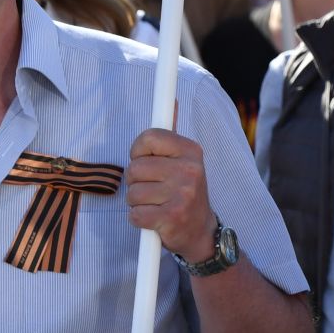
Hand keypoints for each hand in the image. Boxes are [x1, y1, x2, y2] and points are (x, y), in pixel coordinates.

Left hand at [126, 126, 215, 259]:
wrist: (201, 231)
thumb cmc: (184, 192)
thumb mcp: (184, 160)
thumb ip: (171, 135)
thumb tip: (170, 101)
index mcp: (191, 151)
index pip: (147, 138)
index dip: (139, 152)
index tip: (148, 162)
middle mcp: (190, 170)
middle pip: (135, 168)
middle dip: (137, 182)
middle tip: (155, 190)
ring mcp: (182, 194)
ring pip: (132, 193)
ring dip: (138, 203)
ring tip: (156, 205)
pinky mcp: (172, 217)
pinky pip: (135, 214)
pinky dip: (139, 220)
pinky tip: (155, 219)